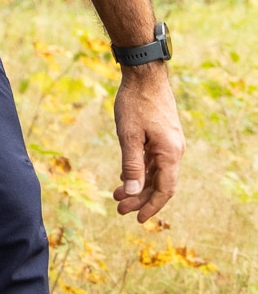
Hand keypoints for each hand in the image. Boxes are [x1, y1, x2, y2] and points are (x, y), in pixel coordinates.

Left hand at [113, 64, 183, 220]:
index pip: (165, 189)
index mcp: (170, 152)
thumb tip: (133, 192)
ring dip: (139, 185)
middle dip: (140, 199)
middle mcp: (175, 150)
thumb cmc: (135, 103)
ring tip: (118, 195)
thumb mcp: (129, 136)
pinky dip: (141, 171)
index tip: (137, 219)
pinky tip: (127, 177)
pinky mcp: (163, 135)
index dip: (151, 207)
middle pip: (160, 183)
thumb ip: (132, 166)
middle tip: (119, 208)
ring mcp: (170, 142)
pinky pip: (154, 161)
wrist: (144, 73)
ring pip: (156, 172)